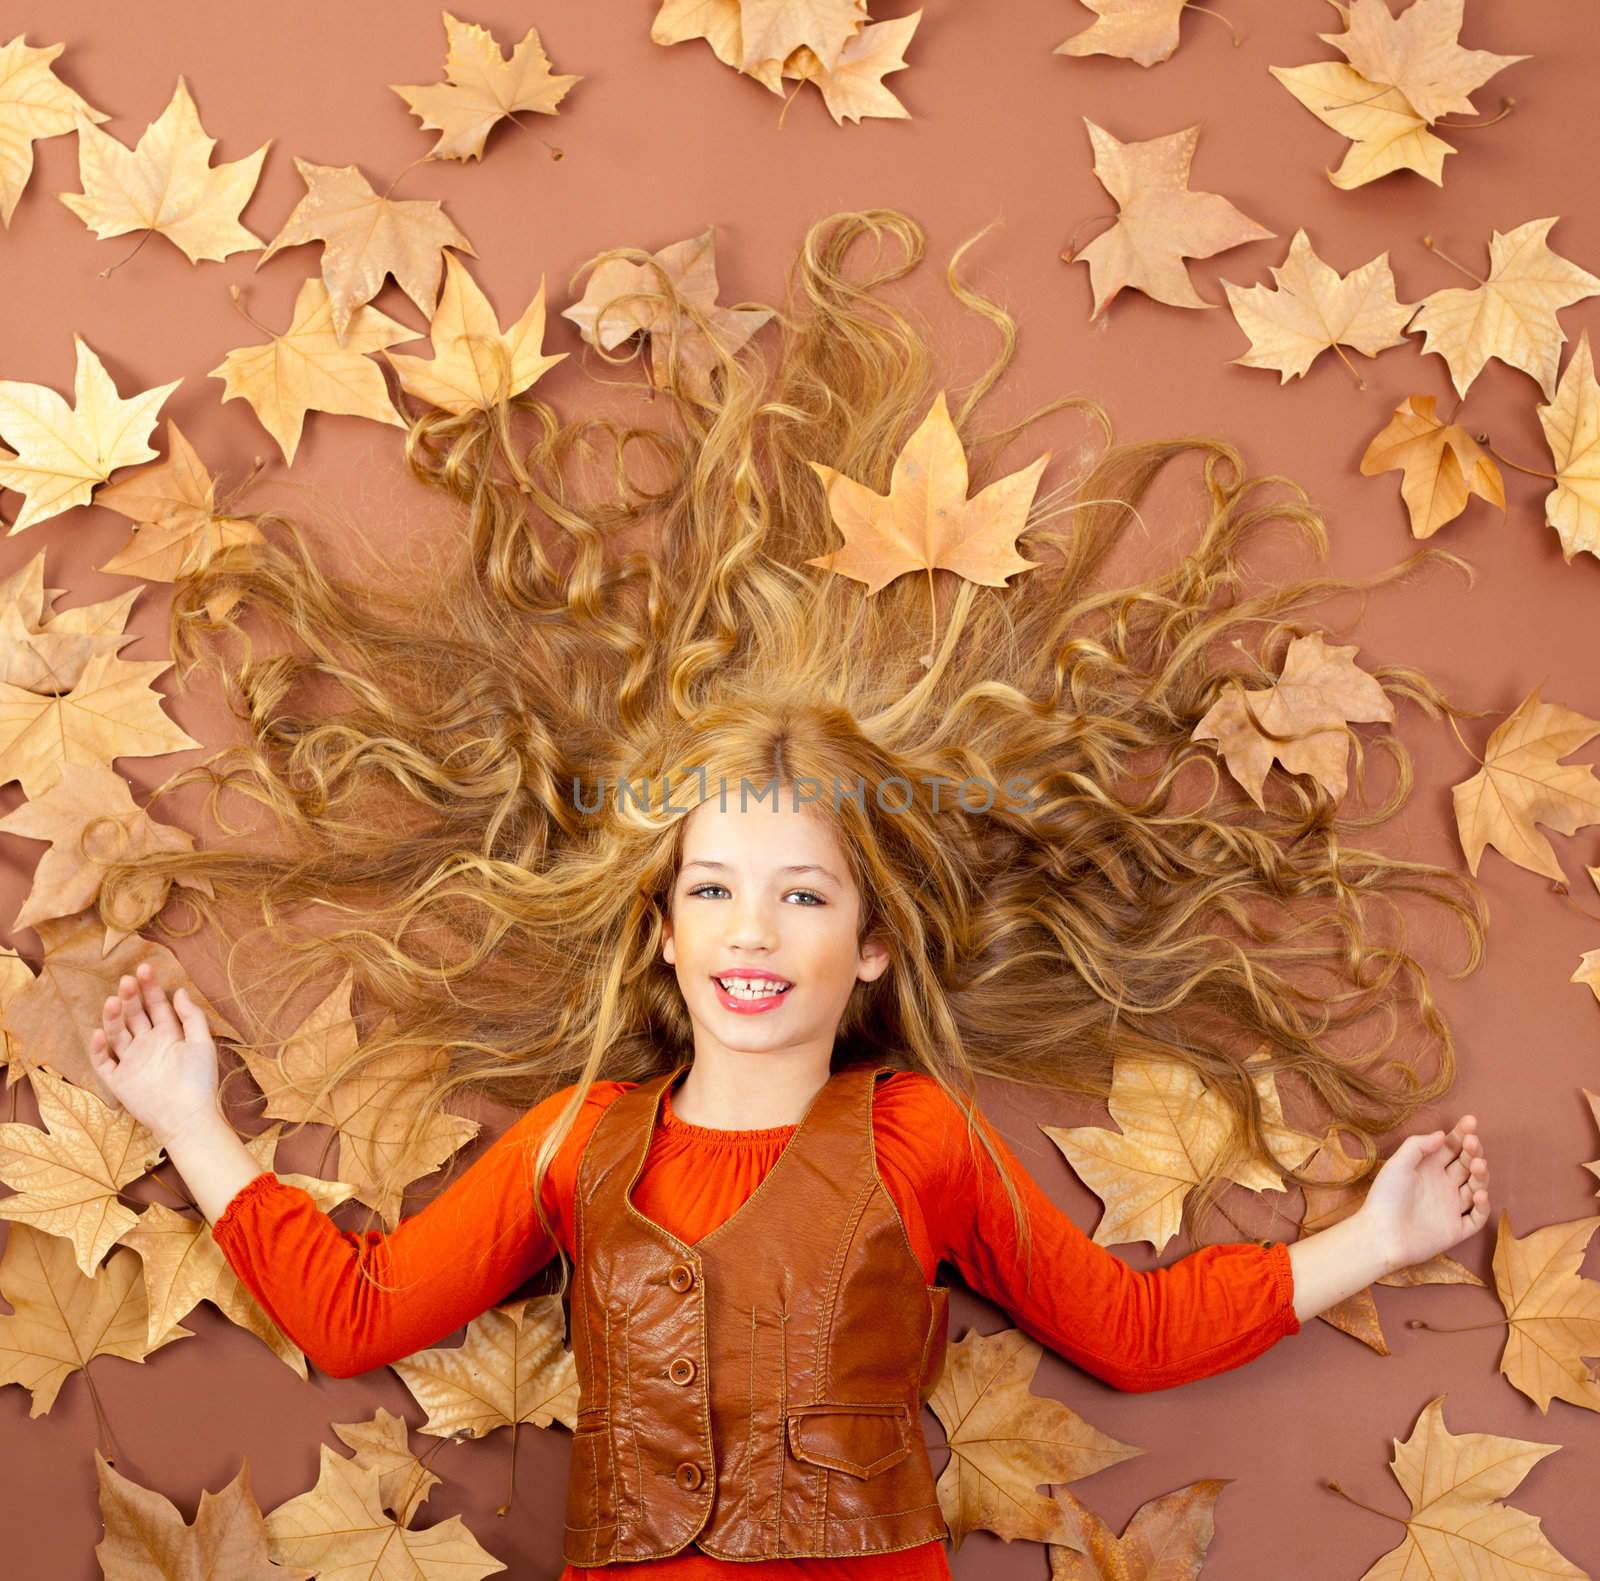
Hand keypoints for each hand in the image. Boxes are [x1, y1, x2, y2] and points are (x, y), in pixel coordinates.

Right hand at [87, 962, 221, 1147]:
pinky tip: (100, 1034)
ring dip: (113, 1017)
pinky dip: (98, 1049)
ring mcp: (132, 1061)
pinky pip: (103, 1063)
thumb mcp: (202, 1043)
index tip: (145, 968)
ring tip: (113, 1001)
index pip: (156, 1006)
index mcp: (169, 1035)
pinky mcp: (119, 1080)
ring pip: (117, 1034)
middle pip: (135, 1016)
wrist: (187, 1117)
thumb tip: (179, 990)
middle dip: (130, 997)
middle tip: (127, 980)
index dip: (150, 988)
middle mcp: (148, 1045)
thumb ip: (191, 1017)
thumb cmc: (199, 1081)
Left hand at [1356, 1115, 1490, 1274]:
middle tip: (1472, 1142)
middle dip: (1473, 1152)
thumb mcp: (1398, 1164)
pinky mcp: (1456, 1229)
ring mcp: (1451, 1207)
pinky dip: (1483, 1207)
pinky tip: (1479, 1194)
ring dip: (1481, 1175)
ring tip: (1477, 1165)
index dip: (1462, 1134)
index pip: (1451, 1148)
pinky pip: (1477, 1217)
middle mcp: (1442, 1185)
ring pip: (1476, 1188)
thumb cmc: (1385, 1197)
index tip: (1471, 1121)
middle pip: (1466, 1165)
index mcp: (1428, 1168)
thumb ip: (1418, 1146)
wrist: (1381, 1234)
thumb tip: (1442, 1134)